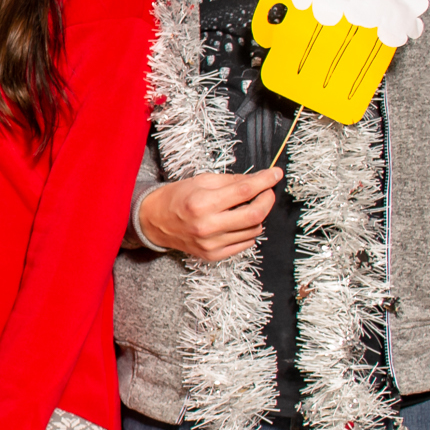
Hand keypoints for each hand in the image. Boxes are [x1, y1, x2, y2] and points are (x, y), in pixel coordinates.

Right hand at [137, 169, 281, 259]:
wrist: (154, 221)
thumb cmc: (177, 197)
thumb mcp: (201, 181)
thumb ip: (232, 181)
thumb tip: (259, 180)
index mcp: (202, 202)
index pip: (244, 191)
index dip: (265, 181)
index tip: (275, 174)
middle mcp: (207, 225)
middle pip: (255, 215)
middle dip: (268, 200)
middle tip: (268, 191)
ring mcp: (211, 243)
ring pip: (253, 230)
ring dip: (257, 216)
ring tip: (246, 207)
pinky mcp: (213, 255)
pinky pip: (245, 244)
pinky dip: (248, 231)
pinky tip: (238, 223)